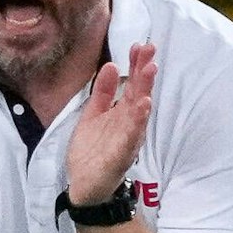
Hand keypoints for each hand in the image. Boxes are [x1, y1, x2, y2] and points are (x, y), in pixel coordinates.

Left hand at [66, 41, 155, 208]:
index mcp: (121, 114)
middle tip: (149, 49)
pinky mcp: (121, 155)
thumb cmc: (91, 151)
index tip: (139, 44)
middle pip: (138, 94)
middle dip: (144, 72)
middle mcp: (128, 124)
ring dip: (144, 91)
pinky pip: (131, 137)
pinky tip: (143, 106)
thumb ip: (102, 93)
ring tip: (149, 70)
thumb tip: (112, 65)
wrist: (83, 187)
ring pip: (138, 113)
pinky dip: (137, 122)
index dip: (135, 65)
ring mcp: (127, 140)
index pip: (131, 85)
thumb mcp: (93, 115)